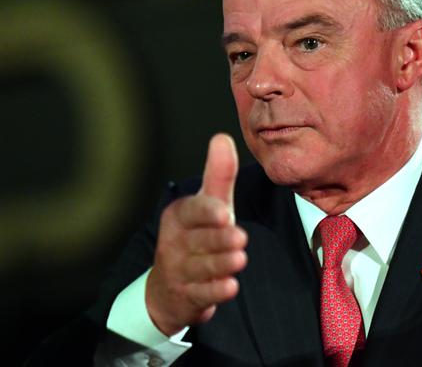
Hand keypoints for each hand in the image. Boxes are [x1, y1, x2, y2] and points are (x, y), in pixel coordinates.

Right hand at [145, 134, 247, 335]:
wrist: (169, 288)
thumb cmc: (196, 236)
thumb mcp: (207, 204)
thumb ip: (218, 175)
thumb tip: (222, 138)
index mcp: (179, 216)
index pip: (192, 212)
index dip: (208, 212)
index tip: (224, 212)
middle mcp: (176, 243)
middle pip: (200, 240)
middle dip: (219, 239)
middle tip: (239, 238)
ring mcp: (180, 271)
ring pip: (203, 267)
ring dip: (221, 264)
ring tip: (239, 259)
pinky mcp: (188, 296)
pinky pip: (202, 294)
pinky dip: (215, 292)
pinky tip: (230, 288)